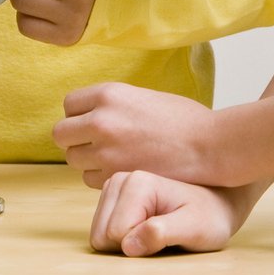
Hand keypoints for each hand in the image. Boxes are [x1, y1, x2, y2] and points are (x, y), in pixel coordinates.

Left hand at [54, 81, 228, 187]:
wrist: (211, 146)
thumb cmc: (185, 120)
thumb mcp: (144, 97)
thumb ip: (114, 105)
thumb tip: (90, 112)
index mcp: (108, 94)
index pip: (69, 105)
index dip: (80, 116)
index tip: (93, 123)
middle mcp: (101, 120)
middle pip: (62, 134)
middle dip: (76, 140)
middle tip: (96, 145)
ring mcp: (106, 151)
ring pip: (73, 159)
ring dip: (87, 162)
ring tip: (112, 159)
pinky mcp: (115, 177)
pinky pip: (90, 180)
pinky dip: (101, 179)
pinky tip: (123, 172)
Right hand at [90, 171, 247, 256]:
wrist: (216, 203)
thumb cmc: (210, 216)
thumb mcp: (195, 229)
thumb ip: (162, 234)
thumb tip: (128, 245)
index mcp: (137, 183)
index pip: (116, 233)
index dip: (140, 245)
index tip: (167, 235)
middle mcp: (119, 179)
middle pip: (102, 233)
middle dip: (129, 244)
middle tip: (161, 235)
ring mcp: (113, 187)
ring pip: (99, 234)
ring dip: (126, 241)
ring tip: (155, 231)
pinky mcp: (111, 197)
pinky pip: (102, 231)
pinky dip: (122, 237)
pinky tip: (144, 227)